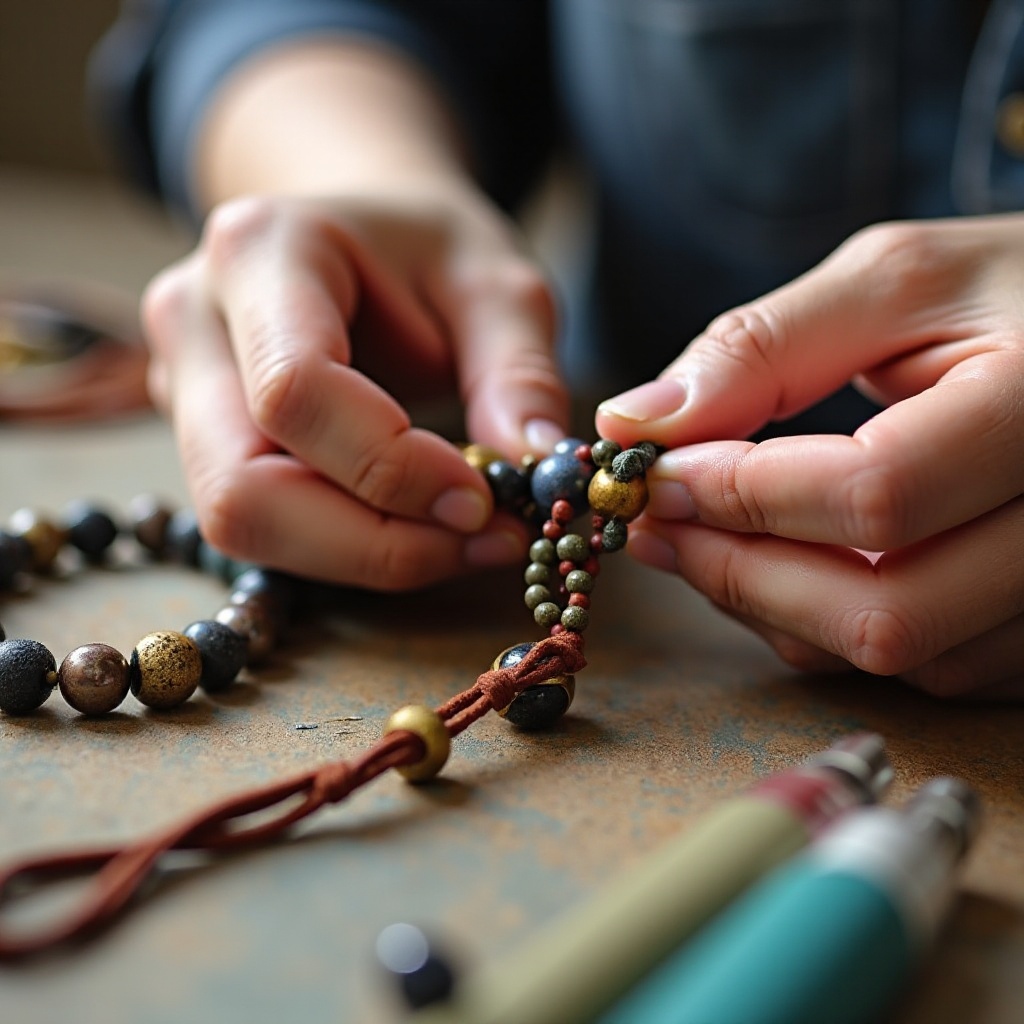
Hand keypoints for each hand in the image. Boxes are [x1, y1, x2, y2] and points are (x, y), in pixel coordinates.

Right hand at [143, 187, 568, 587]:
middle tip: (484, 540)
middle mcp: (194, 323)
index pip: (295, 391)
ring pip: (243, 523)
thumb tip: (535, 469)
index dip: (390, 469)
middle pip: (244, 487)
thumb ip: (518, 371)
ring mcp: (182, 388)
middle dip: (373, 542)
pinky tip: (419, 529)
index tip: (483, 501)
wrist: (358, 236)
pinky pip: (265, 526)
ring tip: (464, 537)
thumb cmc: (426, 248)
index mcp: (259, 250)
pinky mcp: (198, 442)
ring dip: (363, 556)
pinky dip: (349, 549)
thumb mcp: (496, 280)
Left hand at [596, 216, 1023, 698]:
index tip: (660, 474)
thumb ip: (759, 350)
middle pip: (886, 614)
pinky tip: (782, 568)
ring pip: (902, 655)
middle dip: (740, 575)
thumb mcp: (893, 282)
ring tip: (707, 541)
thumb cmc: (1008, 291)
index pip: (877, 494)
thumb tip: (632, 425)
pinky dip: (831, 628)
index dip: (744, 495)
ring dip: (776, 610)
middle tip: (661, 525)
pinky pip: (932, 667)